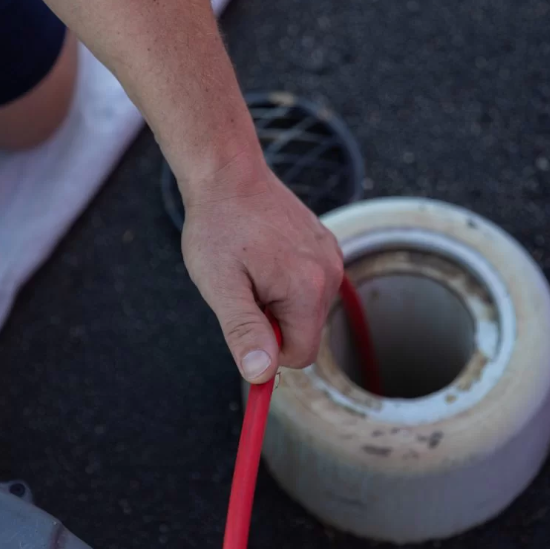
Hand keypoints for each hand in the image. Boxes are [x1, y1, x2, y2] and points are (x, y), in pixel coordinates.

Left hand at [181, 153, 343, 383]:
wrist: (228, 174)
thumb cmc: (219, 227)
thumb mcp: (221, 286)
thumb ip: (244, 332)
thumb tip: (261, 374)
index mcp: (307, 289)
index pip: (300, 356)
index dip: (268, 350)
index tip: (243, 324)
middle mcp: (330, 273)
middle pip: (305, 331)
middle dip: (272, 322)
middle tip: (244, 288)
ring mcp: (330, 256)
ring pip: (306, 308)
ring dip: (278, 301)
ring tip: (251, 267)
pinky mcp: (326, 244)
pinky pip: (310, 283)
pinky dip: (286, 279)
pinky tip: (264, 254)